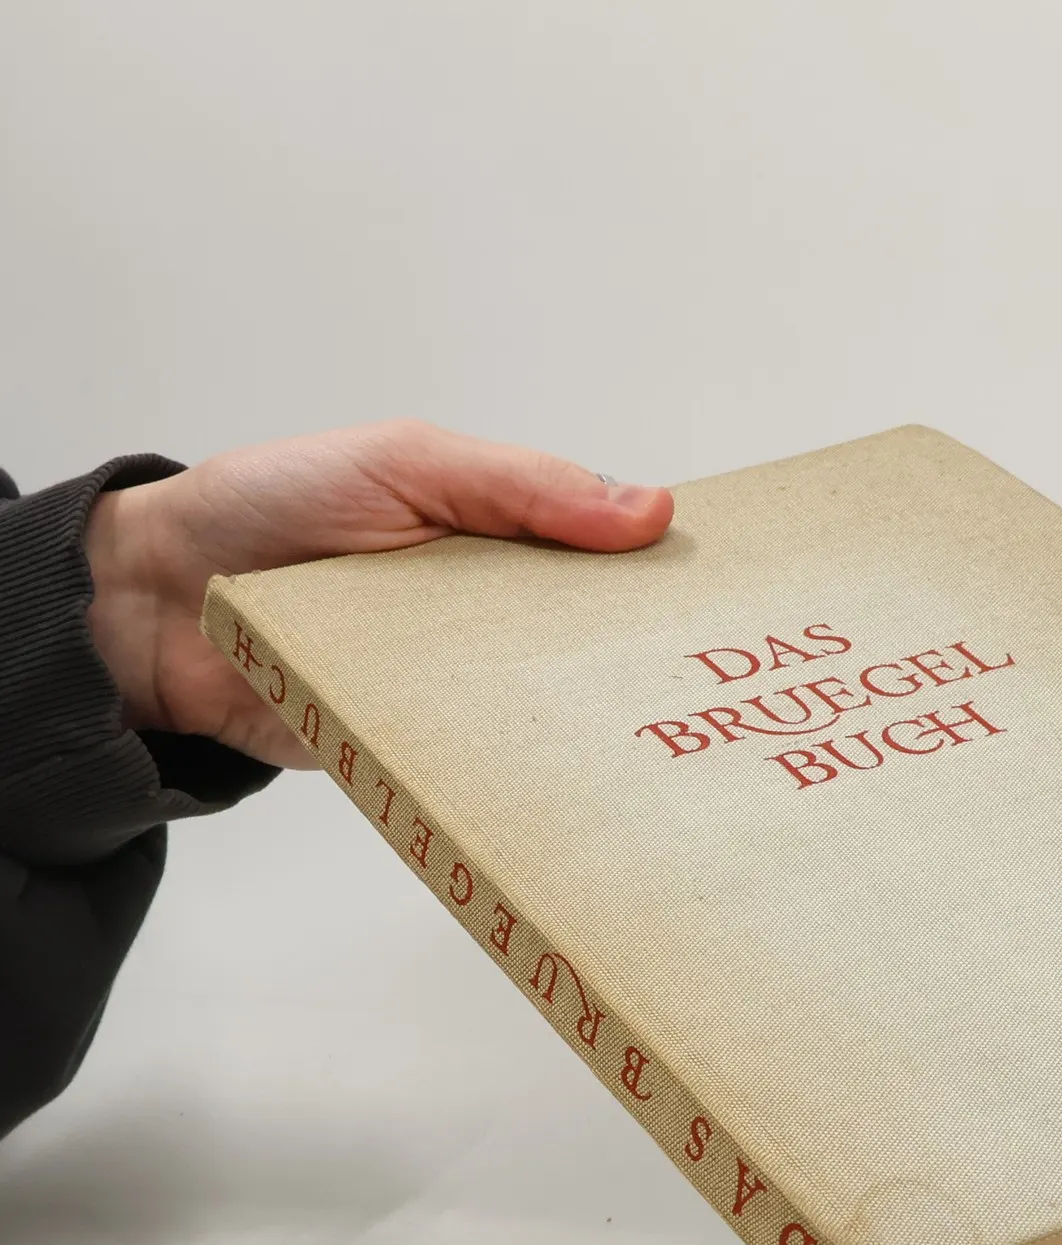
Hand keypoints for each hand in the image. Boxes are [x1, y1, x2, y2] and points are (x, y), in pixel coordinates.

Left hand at [83, 419, 673, 767]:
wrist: (150, 605)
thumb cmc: (268, 508)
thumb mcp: (406, 463)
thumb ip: (522, 486)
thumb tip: (649, 509)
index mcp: (499, 541)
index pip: (605, 559)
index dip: (663, 575)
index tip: (729, 596)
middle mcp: (490, 618)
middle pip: (594, 646)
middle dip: (650, 663)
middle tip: (720, 683)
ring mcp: (456, 686)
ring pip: (550, 713)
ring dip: (594, 722)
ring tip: (669, 741)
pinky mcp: (419, 748)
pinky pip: (484, 767)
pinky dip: (521, 774)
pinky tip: (578, 782)